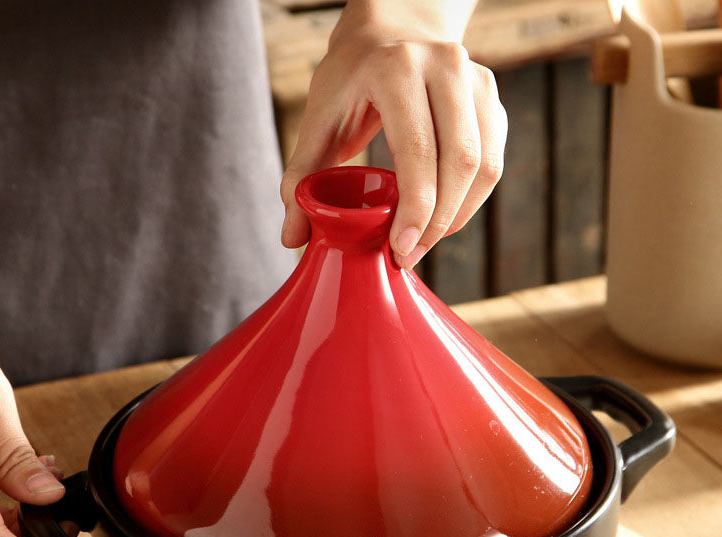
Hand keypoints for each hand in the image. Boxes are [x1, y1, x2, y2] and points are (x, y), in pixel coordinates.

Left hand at [280, 0, 506, 268]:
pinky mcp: (490, 98)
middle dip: (437, 222)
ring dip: (457, 215)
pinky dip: (470, 199)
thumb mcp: (318, 120)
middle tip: (409, 255)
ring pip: (484, 165)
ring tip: (424, 242)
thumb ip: (300, 178)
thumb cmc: (350, 81)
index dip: (416, 208)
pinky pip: (492, 161)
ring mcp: (475, 79)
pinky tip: (443, 217)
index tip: (400, 249)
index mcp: (397, 69)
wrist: (389, 32)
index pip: (419, 150)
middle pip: (460, 161)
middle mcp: (445, 66)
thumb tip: (293, 238)